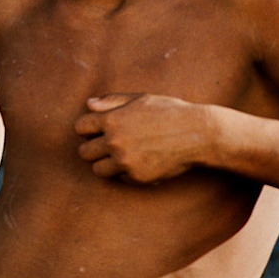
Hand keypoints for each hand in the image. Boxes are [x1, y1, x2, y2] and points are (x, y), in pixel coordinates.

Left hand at [75, 92, 212, 182]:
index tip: (99, 129)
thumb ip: (111, 101)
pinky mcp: (137, 177)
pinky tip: (141, 161)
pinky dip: (126, 172)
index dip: (88, 128)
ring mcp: (125, 162)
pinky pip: (119, 178)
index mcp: (111, 120)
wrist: (199, 134)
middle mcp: (114, 142)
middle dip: (93, 148)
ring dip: (105, 163)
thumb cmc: (170, 112)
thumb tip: (88, 105)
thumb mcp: (140, 99)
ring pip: (97, 169)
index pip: (79, 128)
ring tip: (121, 155)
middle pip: (83, 152)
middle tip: (109, 145)